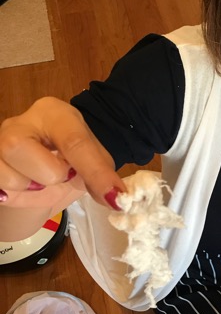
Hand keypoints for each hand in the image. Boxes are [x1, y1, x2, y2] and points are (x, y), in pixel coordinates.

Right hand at [0, 97, 124, 209]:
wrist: (49, 161)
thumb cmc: (73, 159)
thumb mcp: (95, 163)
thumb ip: (103, 178)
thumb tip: (115, 199)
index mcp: (54, 114)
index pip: (73, 141)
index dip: (95, 173)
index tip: (114, 197)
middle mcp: (20, 122)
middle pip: (21, 148)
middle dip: (50, 174)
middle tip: (64, 174)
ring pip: (8, 176)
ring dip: (34, 188)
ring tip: (43, 179)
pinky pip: (0, 188)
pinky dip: (18, 194)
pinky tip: (29, 185)